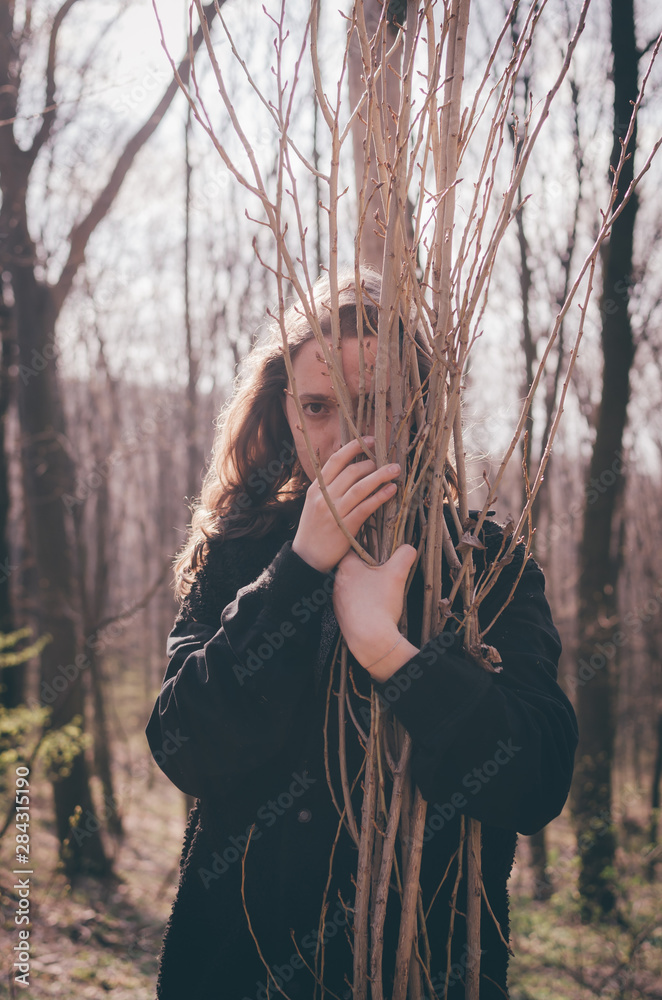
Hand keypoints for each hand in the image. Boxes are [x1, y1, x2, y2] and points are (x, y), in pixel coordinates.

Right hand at [292, 437, 400, 573]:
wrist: (306, 558)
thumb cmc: (314, 530)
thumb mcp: (314, 504)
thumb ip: (329, 487)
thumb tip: (350, 469)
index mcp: (315, 488)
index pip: (335, 461)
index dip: (353, 447)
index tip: (368, 440)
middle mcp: (323, 497)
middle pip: (351, 471)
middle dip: (372, 463)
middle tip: (388, 462)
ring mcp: (333, 512)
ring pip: (360, 487)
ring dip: (380, 476)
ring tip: (395, 470)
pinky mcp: (344, 527)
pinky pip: (365, 508)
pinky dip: (379, 497)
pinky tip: (391, 491)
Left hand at [332, 543, 419, 680]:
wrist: (370, 640)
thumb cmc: (380, 604)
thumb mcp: (397, 574)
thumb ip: (404, 556)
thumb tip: (409, 548)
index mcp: (346, 567)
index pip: (353, 547)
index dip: (367, 546)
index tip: (378, 549)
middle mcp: (337, 582)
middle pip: (353, 567)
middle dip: (367, 568)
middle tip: (382, 572)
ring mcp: (337, 600)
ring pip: (352, 586)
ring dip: (364, 586)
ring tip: (379, 592)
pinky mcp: (341, 615)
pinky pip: (351, 603)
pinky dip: (362, 602)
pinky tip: (374, 607)